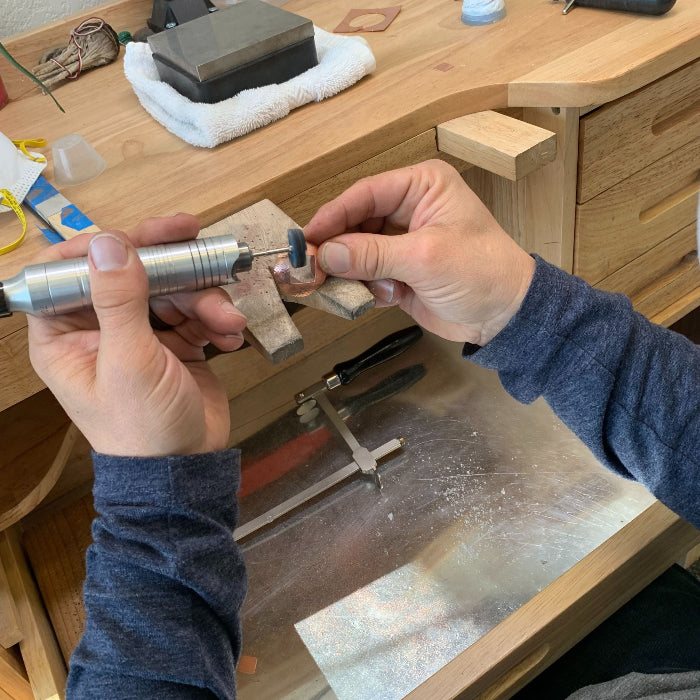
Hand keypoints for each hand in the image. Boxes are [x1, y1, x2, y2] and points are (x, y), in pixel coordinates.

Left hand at [27, 215, 245, 456]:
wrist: (187, 470)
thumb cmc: (143, 427)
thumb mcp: (129, 361)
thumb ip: (119, 300)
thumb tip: (108, 241)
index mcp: (66, 333)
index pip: (66, 271)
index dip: (96, 247)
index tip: (133, 236)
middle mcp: (101, 326)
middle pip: (128, 269)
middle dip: (166, 260)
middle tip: (193, 233)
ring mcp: (142, 332)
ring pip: (170, 287)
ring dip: (205, 298)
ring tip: (228, 323)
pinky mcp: (177, 341)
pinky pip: (196, 311)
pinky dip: (217, 320)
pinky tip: (229, 339)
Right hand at [304, 160, 534, 345]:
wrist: (505, 318)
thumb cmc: (480, 273)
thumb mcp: (424, 258)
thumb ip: (372, 254)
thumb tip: (324, 254)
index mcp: (422, 187)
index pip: (366, 194)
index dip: (333, 215)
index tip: (306, 238)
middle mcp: (409, 209)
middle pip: (356, 222)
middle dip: (337, 247)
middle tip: (311, 269)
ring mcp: (402, 243)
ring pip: (357, 251)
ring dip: (351, 271)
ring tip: (345, 287)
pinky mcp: (399, 272)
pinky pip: (367, 275)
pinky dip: (365, 288)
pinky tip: (381, 298)